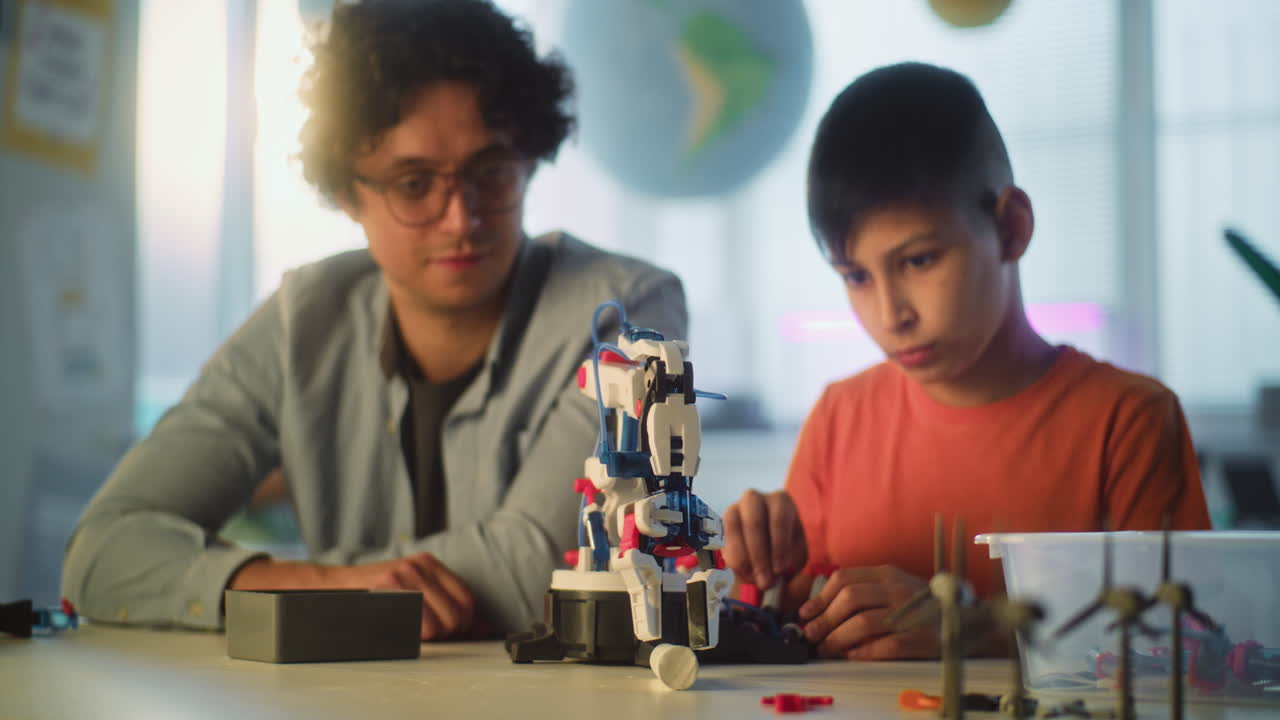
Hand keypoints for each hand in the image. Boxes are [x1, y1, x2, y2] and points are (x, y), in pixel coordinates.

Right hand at [230, 553, 475, 640]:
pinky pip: (418, 621)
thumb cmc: (372, 594)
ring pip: (441, 621)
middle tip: (433, 636)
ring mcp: (405, 573)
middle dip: (451, 632)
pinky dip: (417, 634)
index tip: (454, 632)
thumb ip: (442, 605)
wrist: (331, 586)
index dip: (465, 622)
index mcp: (429, 564)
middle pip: (459, 612)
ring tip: (417, 633)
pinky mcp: (389, 584)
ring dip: (433, 636)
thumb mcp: (410, 590)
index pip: (467, 598)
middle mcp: (420, 565)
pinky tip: (405, 630)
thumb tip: (481, 627)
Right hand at [721, 489, 806, 589]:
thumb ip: (790, 561)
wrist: (767, 546)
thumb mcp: (796, 553)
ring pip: (734, 529)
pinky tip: (745, 575)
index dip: (779, 546)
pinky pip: (724, 541)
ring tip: (754, 580)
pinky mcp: (722, 523)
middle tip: (765, 581)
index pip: (779, 519)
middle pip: (754, 523)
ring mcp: (735, 508)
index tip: (780, 570)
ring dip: (744, 560)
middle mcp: (755, 499)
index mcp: (780, 501)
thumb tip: (776, 573)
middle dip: (759, 556)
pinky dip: (735, 561)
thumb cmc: (785, 547)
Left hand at [798, 565, 938, 659]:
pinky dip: (864, 652)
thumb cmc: (923, 605)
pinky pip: (886, 645)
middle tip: (812, 635)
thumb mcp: (895, 587)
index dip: (820, 597)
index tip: (806, 613)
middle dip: (824, 619)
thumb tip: (821, 609)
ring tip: (826, 649)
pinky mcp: (923, 638)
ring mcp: (912, 613)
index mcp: (889, 574)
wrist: (969, 620)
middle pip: (850, 599)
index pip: (844, 579)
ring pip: (863, 623)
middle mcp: (899, 589)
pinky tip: (852, 656)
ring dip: (838, 639)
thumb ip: (865, 592)